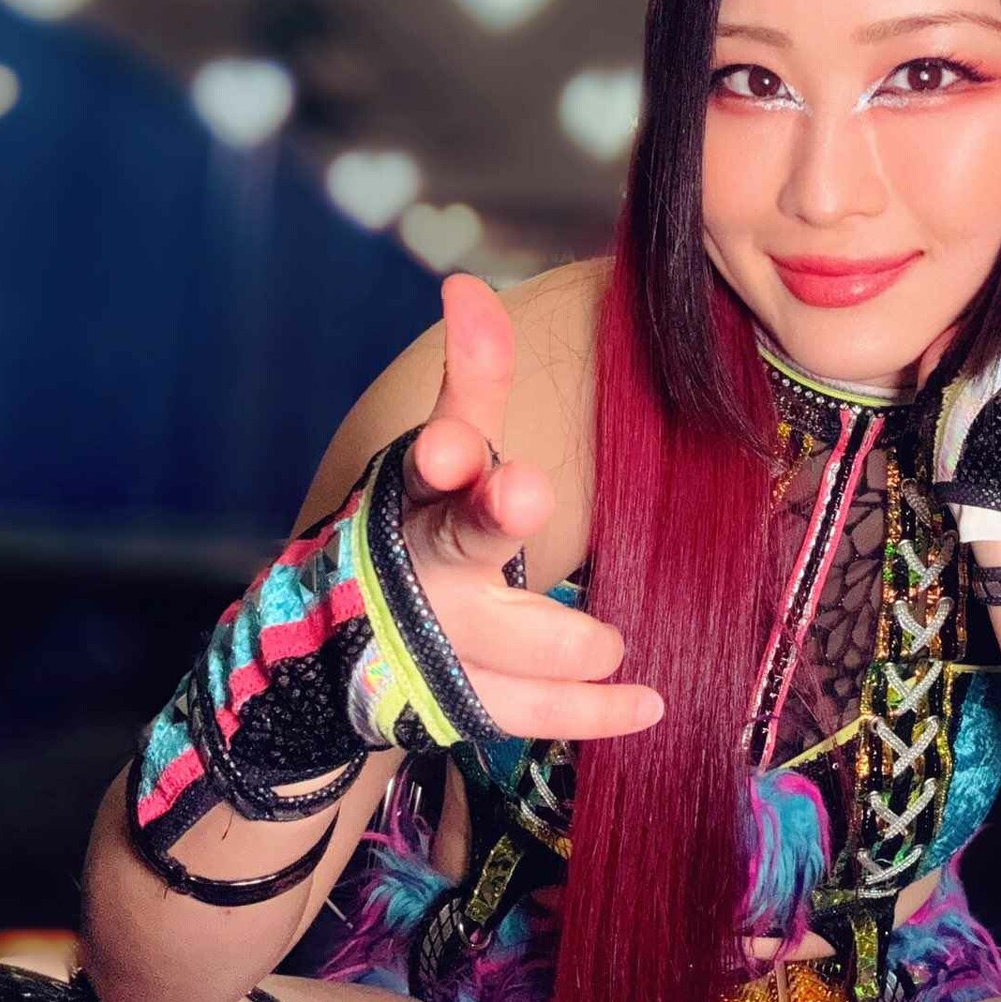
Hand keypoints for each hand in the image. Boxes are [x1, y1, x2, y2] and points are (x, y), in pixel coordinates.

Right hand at [396, 273, 663, 740]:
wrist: (349, 641)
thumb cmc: (420, 527)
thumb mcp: (441, 450)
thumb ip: (474, 377)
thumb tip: (470, 287)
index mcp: (421, 495)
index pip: (437, 462)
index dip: (449, 451)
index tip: (457, 447)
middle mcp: (422, 568)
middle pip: (470, 544)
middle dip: (504, 524)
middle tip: (532, 497)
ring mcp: (438, 644)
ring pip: (527, 646)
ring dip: (585, 642)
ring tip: (614, 640)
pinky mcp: (460, 704)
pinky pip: (541, 714)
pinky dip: (600, 713)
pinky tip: (651, 705)